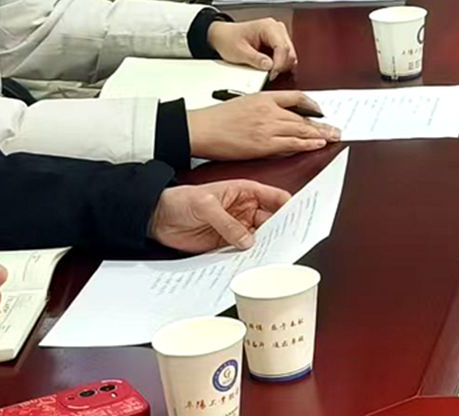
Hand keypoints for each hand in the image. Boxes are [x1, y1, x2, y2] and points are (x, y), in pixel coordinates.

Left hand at [150, 178, 296, 252]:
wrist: (158, 218)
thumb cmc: (181, 200)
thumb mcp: (205, 205)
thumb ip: (227, 223)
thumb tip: (247, 241)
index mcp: (246, 192)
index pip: (276, 199)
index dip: (290, 208)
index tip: (300, 220)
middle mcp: (245, 211)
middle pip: (272, 223)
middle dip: (281, 233)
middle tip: (289, 246)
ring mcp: (237, 229)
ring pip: (260, 240)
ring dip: (266, 249)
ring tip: (273, 259)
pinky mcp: (226, 245)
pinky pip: (243, 253)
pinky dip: (248, 259)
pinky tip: (252, 265)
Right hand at [185, 92, 339, 160]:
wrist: (201, 129)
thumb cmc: (217, 118)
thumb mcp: (243, 102)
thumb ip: (263, 108)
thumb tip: (279, 118)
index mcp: (264, 97)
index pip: (296, 97)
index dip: (312, 104)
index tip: (320, 110)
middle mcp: (269, 111)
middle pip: (302, 116)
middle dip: (322, 124)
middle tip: (335, 129)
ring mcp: (267, 128)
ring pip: (300, 130)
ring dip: (319, 135)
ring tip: (332, 137)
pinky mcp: (263, 145)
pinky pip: (290, 144)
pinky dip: (306, 144)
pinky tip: (316, 145)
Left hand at [207, 17, 295, 72]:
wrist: (223, 36)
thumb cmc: (229, 38)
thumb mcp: (239, 51)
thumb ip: (255, 59)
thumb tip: (269, 66)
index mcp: (269, 26)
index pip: (282, 47)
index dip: (279, 63)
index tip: (272, 74)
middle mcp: (276, 29)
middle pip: (289, 51)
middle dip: (281, 66)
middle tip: (269, 75)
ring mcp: (278, 35)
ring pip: (289, 54)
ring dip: (281, 65)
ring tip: (268, 71)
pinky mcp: (277, 43)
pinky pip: (285, 56)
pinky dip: (279, 64)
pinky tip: (269, 67)